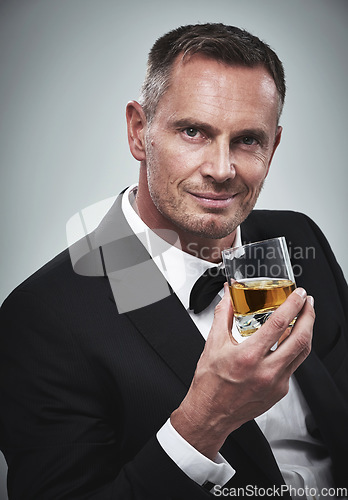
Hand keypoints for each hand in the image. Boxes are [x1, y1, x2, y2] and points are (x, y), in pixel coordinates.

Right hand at [171, 283, 314, 458]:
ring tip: (305, 318)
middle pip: (300, 339)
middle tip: (308, 302)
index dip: (293, 305)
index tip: (298, 295)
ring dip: (307, 332)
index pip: (278, 324)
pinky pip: (294, 366)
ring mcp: (276, 383)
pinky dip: (295, 350)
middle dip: (309, 316)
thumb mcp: (213, 344)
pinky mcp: (280, 391)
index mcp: (248, 357)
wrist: (210, 413)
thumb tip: (228, 295)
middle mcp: (266, 371)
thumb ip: (223, 314)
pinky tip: (290, 341)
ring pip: (302, 353)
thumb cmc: (210, 383)